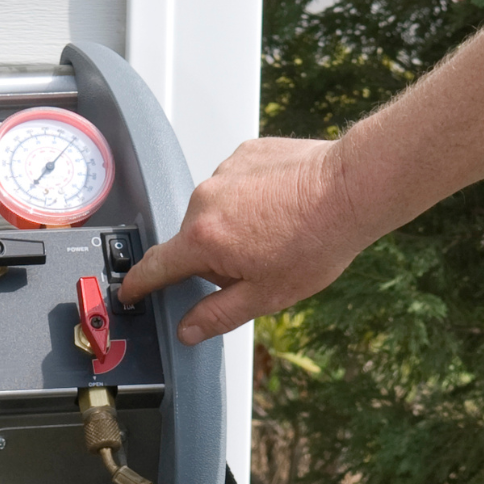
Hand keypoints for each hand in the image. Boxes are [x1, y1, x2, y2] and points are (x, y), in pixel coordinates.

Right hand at [117, 136, 374, 343]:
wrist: (352, 187)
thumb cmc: (316, 241)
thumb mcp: (266, 295)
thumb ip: (218, 315)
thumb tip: (188, 330)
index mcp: (202, 239)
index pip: (155, 267)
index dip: (139, 284)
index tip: (130, 292)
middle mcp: (204, 200)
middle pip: (192, 240)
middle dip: (214, 257)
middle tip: (258, 265)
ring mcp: (224, 172)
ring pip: (215, 211)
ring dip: (234, 226)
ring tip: (279, 232)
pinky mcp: (246, 153)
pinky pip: (236, 184)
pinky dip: (252, 198)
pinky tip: (283, 207)